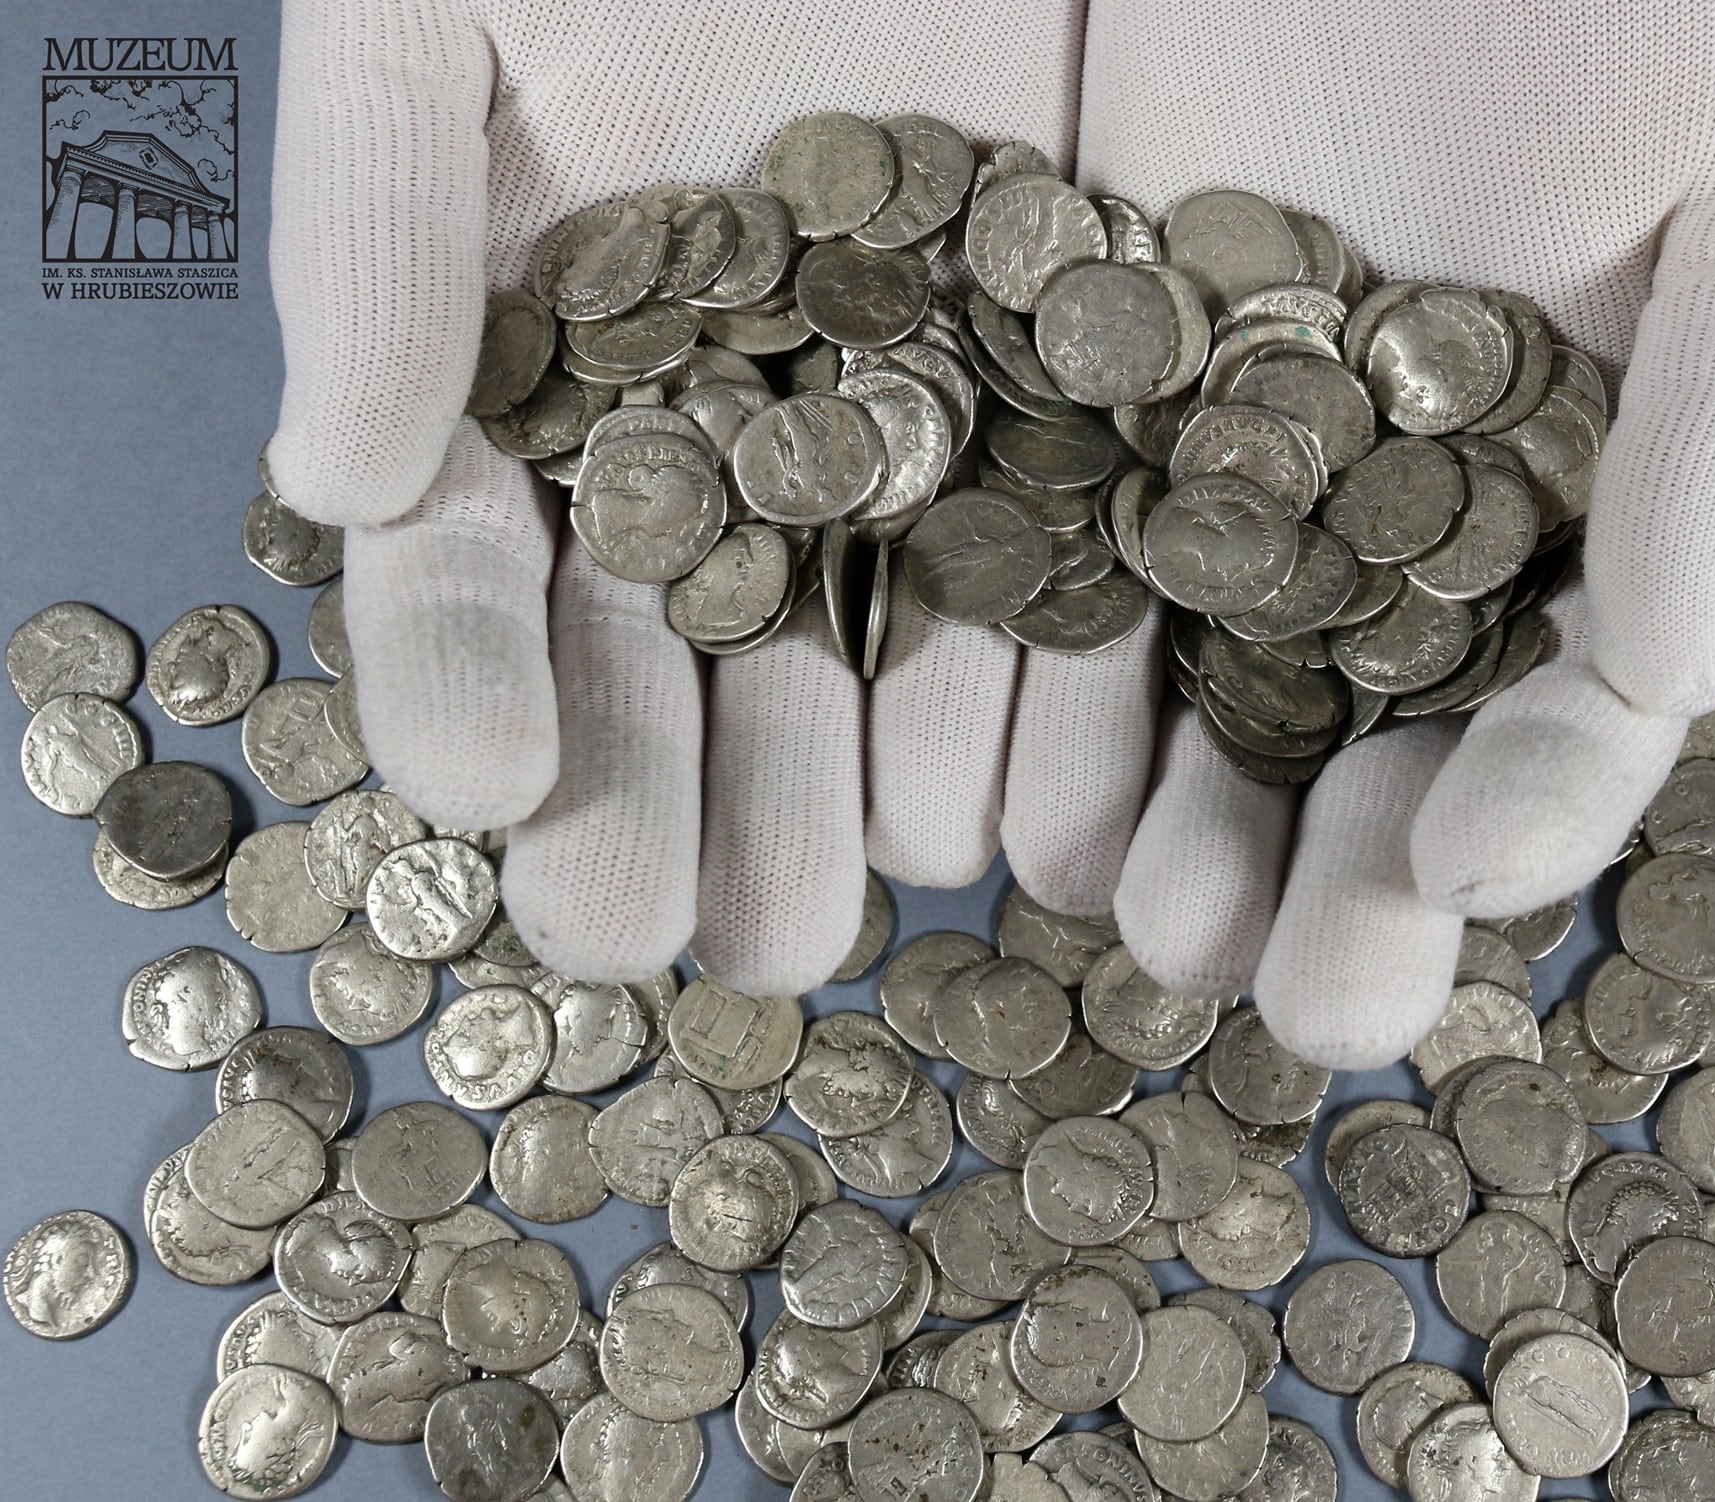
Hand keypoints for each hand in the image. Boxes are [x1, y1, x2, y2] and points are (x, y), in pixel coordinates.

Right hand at [266, 0, 1087, 986]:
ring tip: (819, 917)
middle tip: (657, 932)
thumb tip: (326, 479)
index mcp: (526, 370)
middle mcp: (694, 443)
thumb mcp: (442, 11)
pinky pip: (1026, 578)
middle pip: (660, 659)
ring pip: (840, 656)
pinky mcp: (1032, 418)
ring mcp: (870, 445)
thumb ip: (373, 226)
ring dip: (825, 793)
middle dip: (649, 799)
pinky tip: (1009, 808)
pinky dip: (1020, 695)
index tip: (488, 787)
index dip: (460, 676)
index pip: (462, 560)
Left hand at [1059, 0, 1714, 1067]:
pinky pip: (1046, 585)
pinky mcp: (1066, 420)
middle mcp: (1388, 536)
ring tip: (1150, 920)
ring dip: (1173, 832)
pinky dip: (1026, 697)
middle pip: (1368, 756)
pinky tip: (1006, 799)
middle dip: (1340, 893)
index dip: (1532, 807)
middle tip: (1303, 1000)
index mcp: (1568, 511)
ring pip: (1193, 711)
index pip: (1567, 710)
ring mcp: (1216, 489)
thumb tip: (1683, 676)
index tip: (1463, 864)